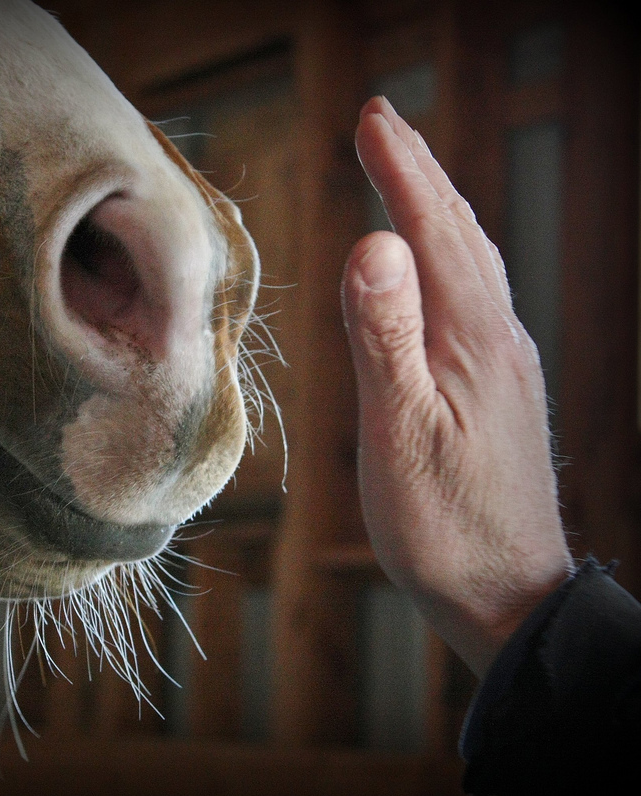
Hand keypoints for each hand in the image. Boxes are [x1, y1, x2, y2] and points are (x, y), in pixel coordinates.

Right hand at [342, 96, 573, 677]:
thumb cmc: (444, 524)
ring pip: (473, 263)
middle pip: (461, 234)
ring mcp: (503, 363)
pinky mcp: (497, 389)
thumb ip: (385, 337)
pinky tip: (435, 271)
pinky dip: (448, 257)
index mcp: (472, 339)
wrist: (507, 592)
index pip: (434, 231)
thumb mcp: (400, 432)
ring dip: (437, 211)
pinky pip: (474, 296)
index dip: (402, 171)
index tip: (372, 119)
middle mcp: (498, 338)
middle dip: (421, 173)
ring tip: (408, 178)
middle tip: (385, 125)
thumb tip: (373, 244)